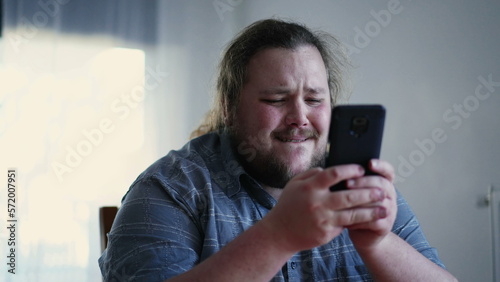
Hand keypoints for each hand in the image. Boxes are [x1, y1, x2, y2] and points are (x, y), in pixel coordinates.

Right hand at [261, 164, 387, 252]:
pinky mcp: (326, 233)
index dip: (350, 170)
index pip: (334, 174)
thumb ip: (311, 174)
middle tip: (382, 190)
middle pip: (349, 195)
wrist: (280, 233)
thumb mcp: (294, 184)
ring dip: (371, 211)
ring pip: (352, 214)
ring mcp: (322, 219)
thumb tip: (327, 168)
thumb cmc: (288, 205)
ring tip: (384, 208)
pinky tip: (370, 220)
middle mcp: (317, 202)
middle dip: (368, 192)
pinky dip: (358, 222)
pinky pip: (345, 225)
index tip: (362, 169)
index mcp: (309, 187)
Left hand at [346, 159, 396, 250]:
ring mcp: (389, 211)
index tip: (369, 163)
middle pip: (381, 184)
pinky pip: (374, 221)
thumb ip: (352, 181)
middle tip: (347, 183)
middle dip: (363, 182)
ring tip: (344, 201)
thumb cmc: (355, 209)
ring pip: (378, 203)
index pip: (388, 171)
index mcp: (384, 184)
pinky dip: (359, 219)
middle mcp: (390, 196)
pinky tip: (346, 218)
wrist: (364, 235)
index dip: (381, 166)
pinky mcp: (385, 226)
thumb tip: (336, 168)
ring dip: (360, 201)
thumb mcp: (355, 193)